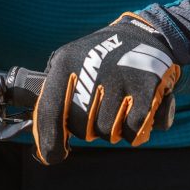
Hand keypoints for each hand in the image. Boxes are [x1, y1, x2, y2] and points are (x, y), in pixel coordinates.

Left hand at [33, 13, 180, 164]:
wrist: (144, 34)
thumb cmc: (98, 57)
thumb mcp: (68, 61)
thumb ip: (53, 94)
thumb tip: (43, 140)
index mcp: (65, 62)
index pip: (50, 110)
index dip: (49, 139)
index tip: (53, 156)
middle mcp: (91, 67)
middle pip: (81, 128)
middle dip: (88, 128)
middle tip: (98, 110)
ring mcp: (120, 77)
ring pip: (107, 132)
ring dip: (112, 128)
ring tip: (118, 105)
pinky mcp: (147, 85)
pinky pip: (134, 129)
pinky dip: (135, 130)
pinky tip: (135, 111)